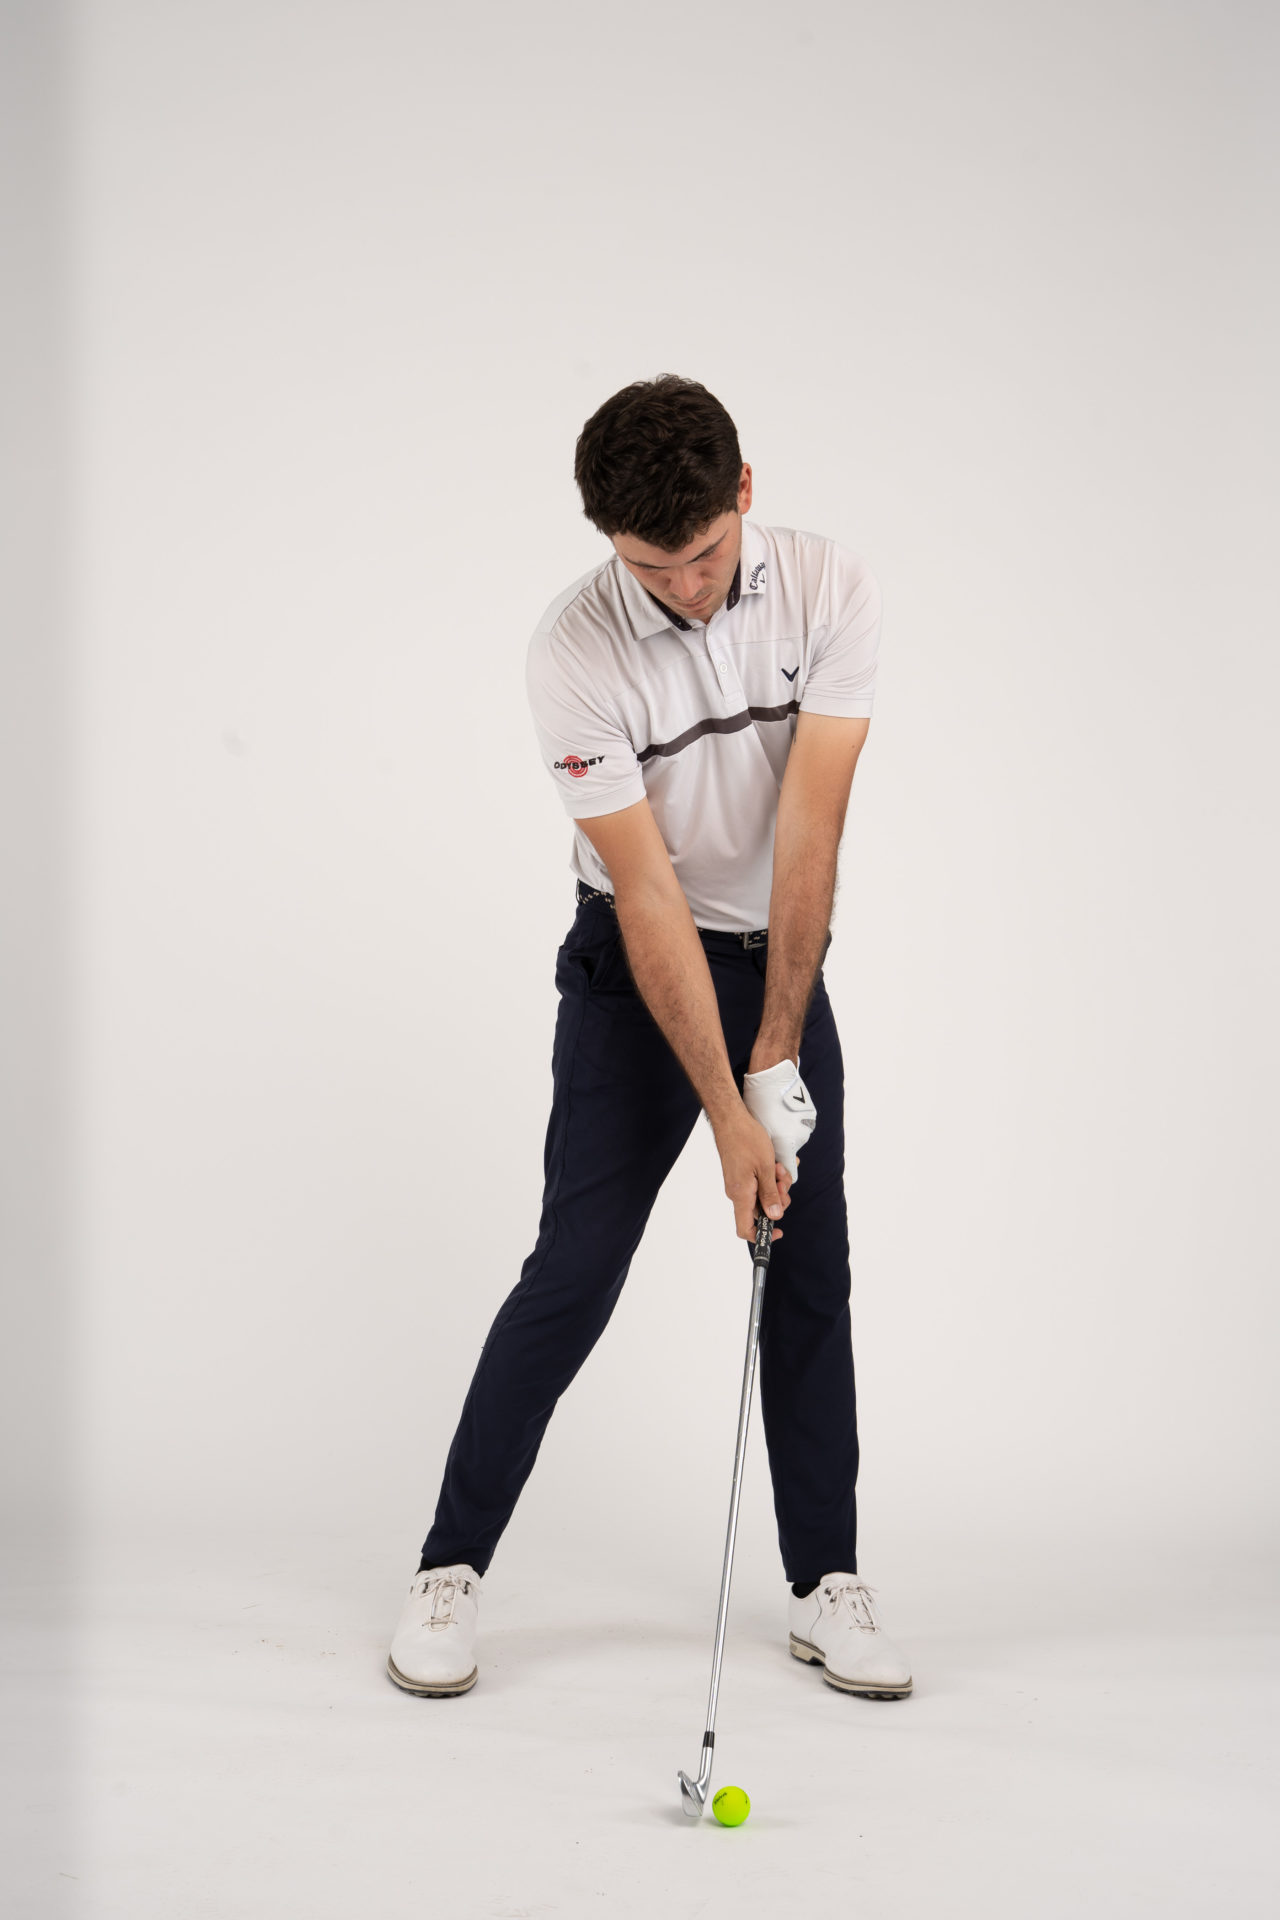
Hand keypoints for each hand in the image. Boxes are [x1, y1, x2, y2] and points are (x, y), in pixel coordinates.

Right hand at [712, 1107, 793, 1241]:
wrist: (731, 1119)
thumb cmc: (746, 1140)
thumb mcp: (765, 1169)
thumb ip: (770, 1195)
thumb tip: (775, 1217)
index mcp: (741, 1195)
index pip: (744, 1229)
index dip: (761, 1236)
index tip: (778, 1231)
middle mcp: (737, 1193)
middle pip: (760, 1210)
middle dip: (778, 1199)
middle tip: (783, 1181)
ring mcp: (739, 1183)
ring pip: (762, 1195)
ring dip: (776, 1185)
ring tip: (779, 1167)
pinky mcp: (742, 1175)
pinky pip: (759, 1183)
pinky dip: (770, 1177)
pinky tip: (775, 1164)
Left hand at [742, 1057, 816, 1181]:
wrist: (773, 1075)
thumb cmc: (759, 1102)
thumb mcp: (757, 1131)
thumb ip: (765, 1154)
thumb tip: (767, 1169)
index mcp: (786, 1145)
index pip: (789, 1172)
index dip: (779, 1174)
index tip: (771, 1171)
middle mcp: (801, 1137)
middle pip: (790, 1154)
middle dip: (779, 1152)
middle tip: (766, 1140)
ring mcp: (807, 1125)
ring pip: (794, 1139)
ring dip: (784, 1135)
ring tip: (772, 1122)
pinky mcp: (810, 1114)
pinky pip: (799, 1125)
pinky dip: (791, 1123)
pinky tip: (781, 1114)